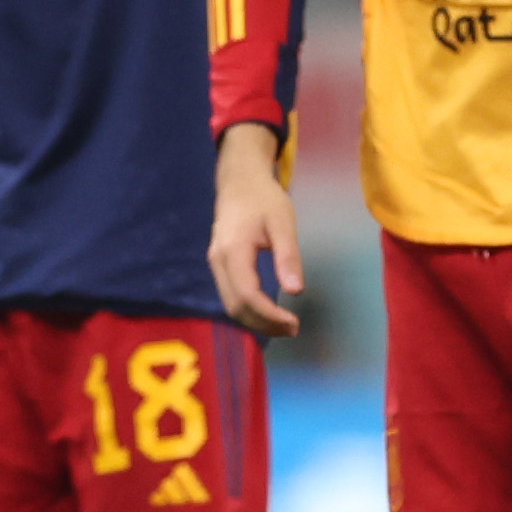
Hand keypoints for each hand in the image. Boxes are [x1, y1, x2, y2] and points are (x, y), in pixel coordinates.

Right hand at [208, 125, 302, 339]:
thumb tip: (296, 291)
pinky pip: (230, 296)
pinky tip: (268, 312)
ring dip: (255, 321)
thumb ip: (288, 257)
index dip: (270, 315)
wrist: (239, 182)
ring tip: (283, 325)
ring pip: (230, 305)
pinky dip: (249, 310)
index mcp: (233, 252)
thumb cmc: (264, 199)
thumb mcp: (283, 224)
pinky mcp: (219, 265)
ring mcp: (215, 264)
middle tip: (293, 329)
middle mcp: (218, 262)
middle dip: (263, 324)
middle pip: (236, 307)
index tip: (294, 323)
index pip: (248, 296)